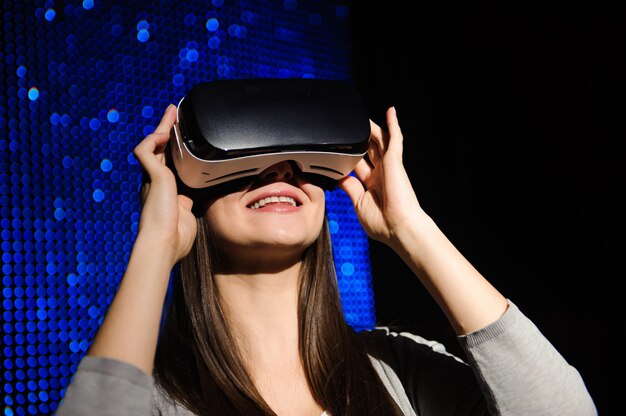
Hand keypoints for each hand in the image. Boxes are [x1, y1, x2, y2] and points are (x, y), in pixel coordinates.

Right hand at [132, 104, 196, 264]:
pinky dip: (153, 140)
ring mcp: (152, 179)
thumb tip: (195, 202)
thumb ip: (190, 206)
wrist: (163, 244)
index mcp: (164, 191)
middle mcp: (155, 183)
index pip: (167, 164)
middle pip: (159, 150)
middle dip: (166, 130)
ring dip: (161, 128)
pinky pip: (145, 151)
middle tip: (173, 113)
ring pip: (151, 145)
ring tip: (171, 114)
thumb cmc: (175, 239)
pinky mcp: (152, 176)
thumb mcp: (187, 217)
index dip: (171, 150)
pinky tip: (163, 134)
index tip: (179, 140)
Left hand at [338, 107, 422, 248]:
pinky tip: (391, 112)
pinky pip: (395, 139)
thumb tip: (339, 176)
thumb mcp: (358, 203)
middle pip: (369, 150)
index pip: (359, 165)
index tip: (339, 149)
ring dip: (373, 129)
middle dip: (361, 139)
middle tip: (350, 128)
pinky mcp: (395, 161)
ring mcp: (389, 166)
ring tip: (364, 117)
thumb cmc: (383, 223)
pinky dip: (393, 125)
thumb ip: (350, 187)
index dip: (350, 156)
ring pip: (380, 141)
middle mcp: (382, 174)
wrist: (399, 227)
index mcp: (372, 185)